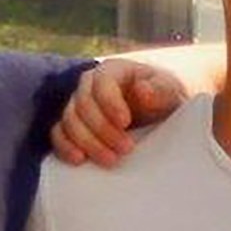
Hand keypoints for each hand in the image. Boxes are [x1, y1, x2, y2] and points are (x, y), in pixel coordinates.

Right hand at [51, 57, 186, 167]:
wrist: (157, 119)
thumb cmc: (163, 101)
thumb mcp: (171, 93)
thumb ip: (161, 90)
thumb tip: (142, 91)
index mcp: (113, 70)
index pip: (102, 82)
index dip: (110, 102)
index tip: (125, 122)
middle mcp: (90, 84)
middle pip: (83, 104)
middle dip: (102, 129)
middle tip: (125, 149)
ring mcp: (78, 105)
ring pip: (70, 121)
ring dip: (88, 143)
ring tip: (111, 160)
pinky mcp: (72, 126)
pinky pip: (59, 134)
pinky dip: (65, 147)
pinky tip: (79, 160)